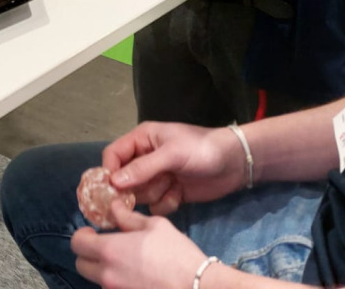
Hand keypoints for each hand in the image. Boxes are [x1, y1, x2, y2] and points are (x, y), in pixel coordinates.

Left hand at [71, 205, 206, 288]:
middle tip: (106, 247)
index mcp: (110, 250)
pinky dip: (117, 283)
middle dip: (88, 254)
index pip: (77, 243)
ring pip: (96, 280)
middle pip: (80, 265)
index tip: (94, 232)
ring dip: (103, 269)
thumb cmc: (177, 253)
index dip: (82, 235)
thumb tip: (113, 207)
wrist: (198, 287)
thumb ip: (128, 217)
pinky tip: (135, 276)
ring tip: (125, 262)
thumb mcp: (155, 226)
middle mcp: (107, 275)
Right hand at [101, 121, 245, 214]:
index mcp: (142, 140)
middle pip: (124, 179)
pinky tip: (179, 196)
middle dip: (135, 188)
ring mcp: (158, 177)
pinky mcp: (170, 193)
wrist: (234, 164)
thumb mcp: (172, 154)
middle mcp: (145, 158)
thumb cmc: (201, 149)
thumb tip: (114, 182)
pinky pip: (156, 205)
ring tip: (172, 186)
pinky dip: (166, 203)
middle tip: (149, 190)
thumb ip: (143, 168)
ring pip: (140, 195)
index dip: (110, 171)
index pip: (113, 155)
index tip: (112, 189)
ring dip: (155, 194)